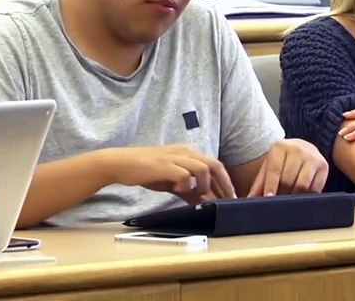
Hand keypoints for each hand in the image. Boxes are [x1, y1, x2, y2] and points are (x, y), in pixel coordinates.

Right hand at [103, 145, 235, 203]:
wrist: (123, 163)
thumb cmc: (148, 171)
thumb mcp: (172, 181)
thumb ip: (188, 189)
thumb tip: (203, 202)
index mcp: (190, 152)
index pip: (216, 165)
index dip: (225, 182)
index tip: (231, 198)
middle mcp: (186, 151)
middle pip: (215, 165)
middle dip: (224, 185)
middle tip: (228, 202)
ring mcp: (176, 157)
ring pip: (203, 169)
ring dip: (204, 186)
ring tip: (198, 197)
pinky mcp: (165, 165)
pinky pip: (185, 175)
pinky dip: (186, 186)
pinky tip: (178, 191)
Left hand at [246, 138, 327, 196]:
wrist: (303, 148)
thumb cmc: (282, 161)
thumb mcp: (269, 167)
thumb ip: (259, 184)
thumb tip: (250, 200)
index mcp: (280, 147)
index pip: (274, 170)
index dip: (270, 186)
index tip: (268, 198)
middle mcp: (297, 149)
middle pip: (288, 179)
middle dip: (281, 194)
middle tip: (278, 203)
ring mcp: (313, 157)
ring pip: (302, 185)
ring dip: (294, 196)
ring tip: (288, 201)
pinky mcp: (324, 166)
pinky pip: (315, 188)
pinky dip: (307, 196)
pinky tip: (301, 197)